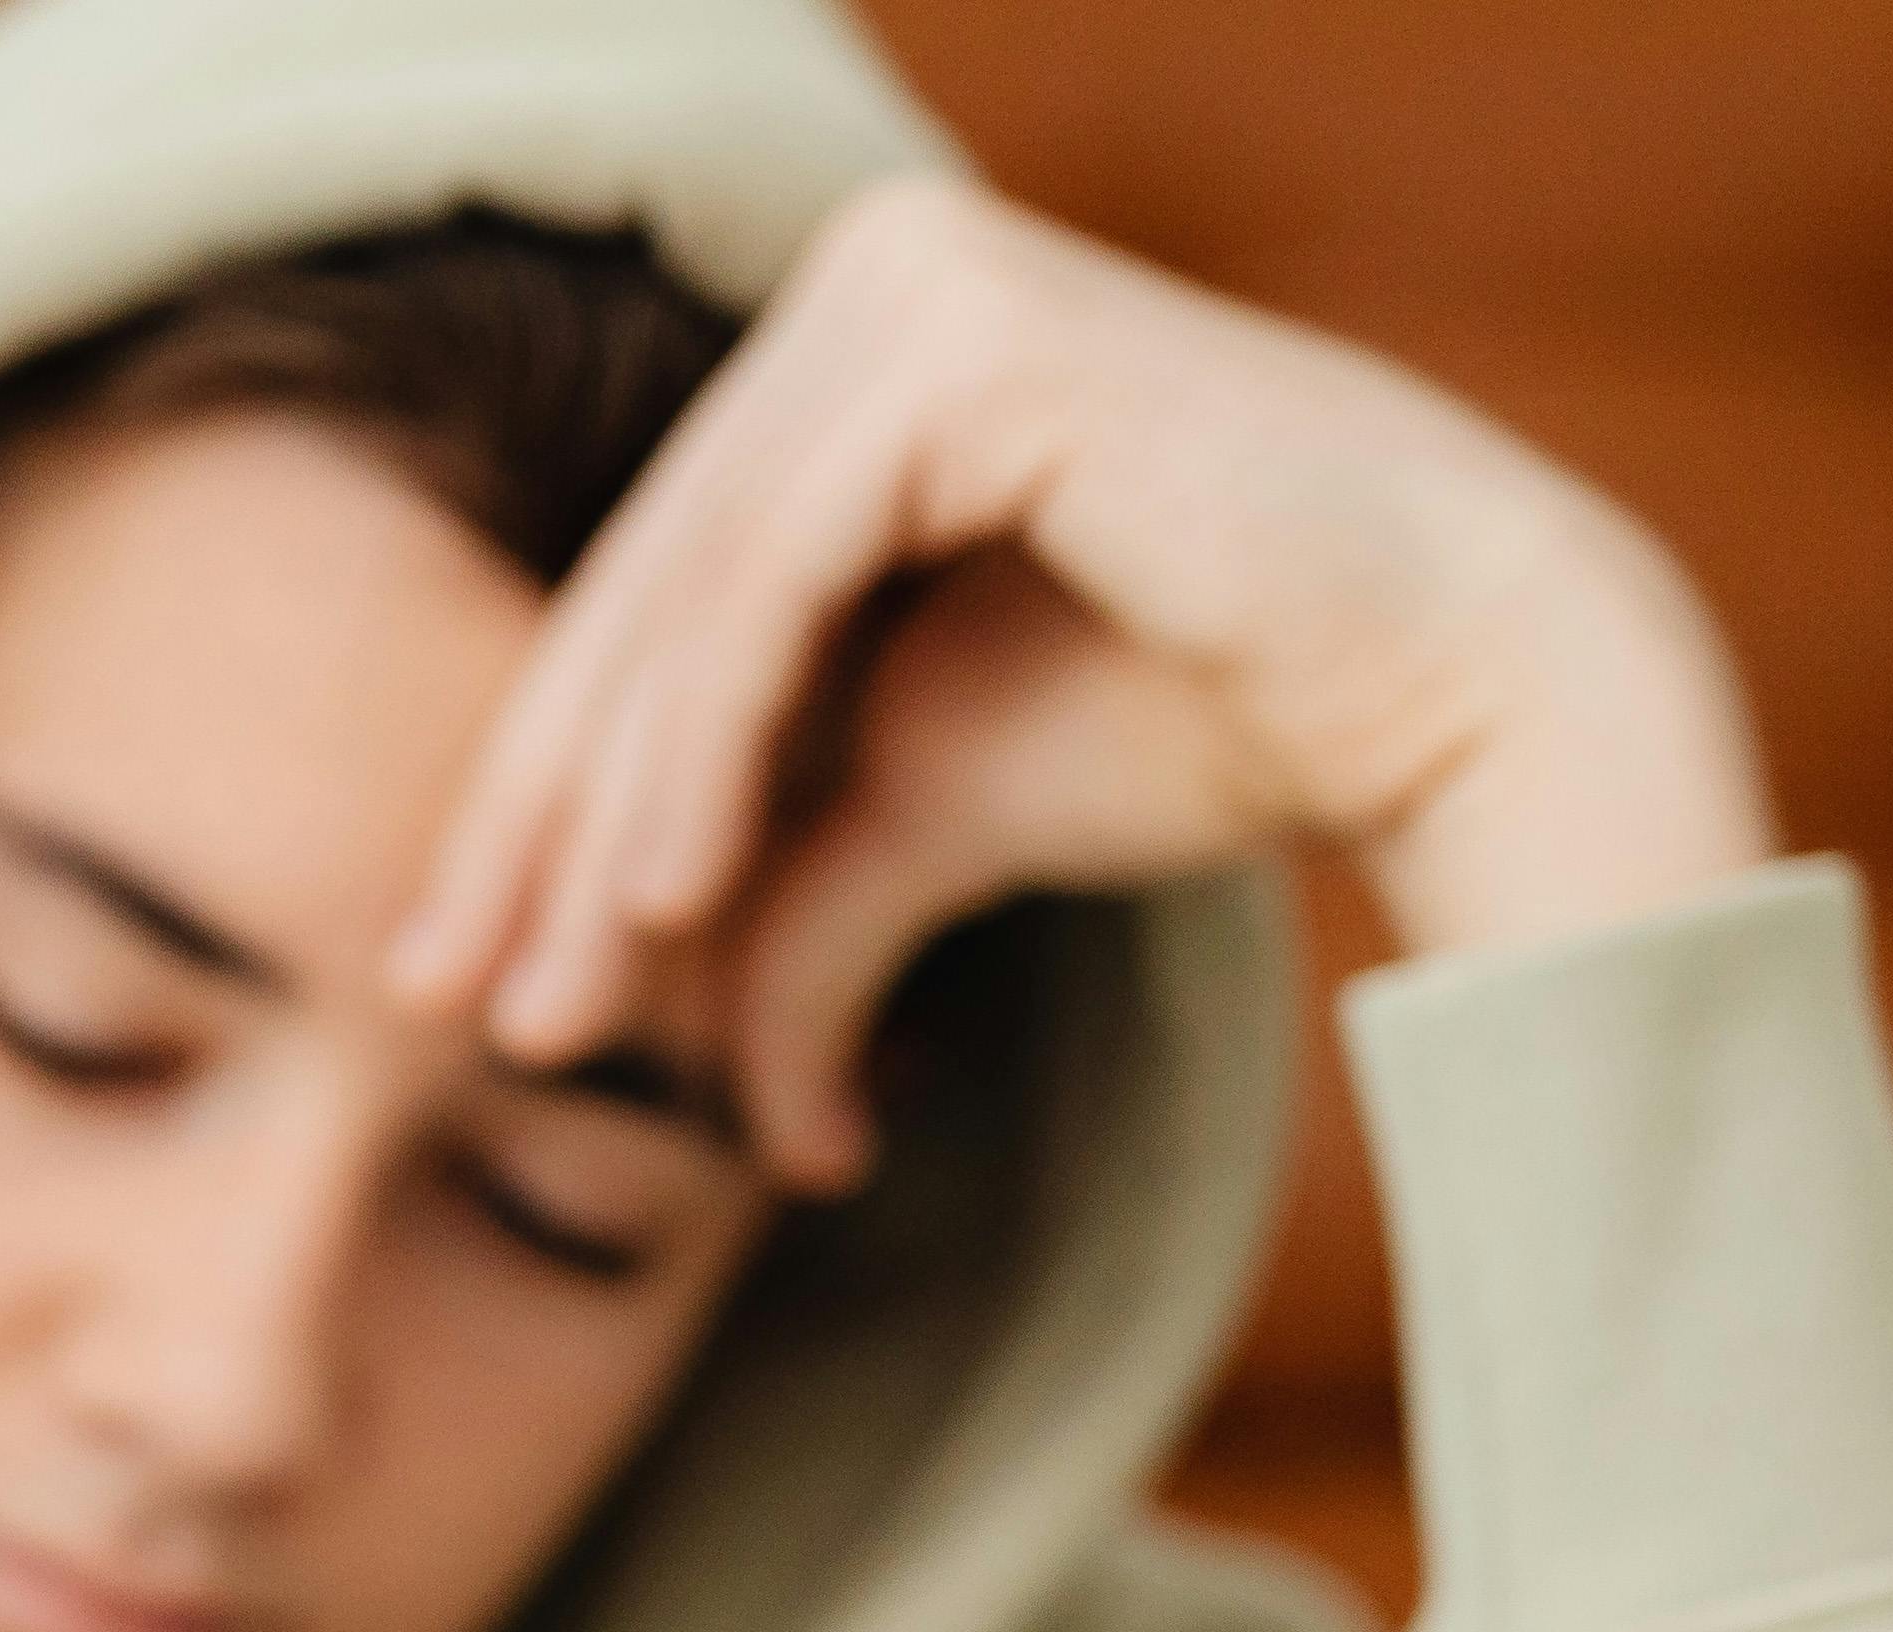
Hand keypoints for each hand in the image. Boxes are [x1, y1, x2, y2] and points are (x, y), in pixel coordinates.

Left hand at [387, 173, 1777, 1188]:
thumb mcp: (919, 806)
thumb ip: (772, 893)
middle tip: (460, 1016)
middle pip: (638, 605)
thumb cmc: (1202, 717)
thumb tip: (684, 1083)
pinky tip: (660, 899)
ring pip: (686, 607)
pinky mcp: (967, 339)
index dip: (529, 805)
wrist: (1440, 677)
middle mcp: (863, 287)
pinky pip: (772, 577)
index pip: (642, 605)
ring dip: (603, 830)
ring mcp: (912, 289)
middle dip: (535, 837)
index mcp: (839, 359)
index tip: (452, 981)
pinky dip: (698, 749)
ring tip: (560, 1009)